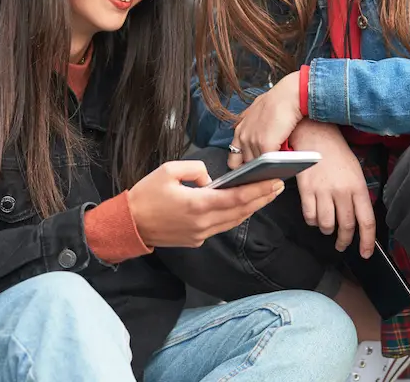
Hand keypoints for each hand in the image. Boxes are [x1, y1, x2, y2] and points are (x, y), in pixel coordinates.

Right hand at [127, 160, 285, 247]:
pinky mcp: (196, 239)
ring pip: (234, 221)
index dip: (259, 189)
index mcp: (197, 204)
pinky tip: (244, 206)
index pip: (237, 197)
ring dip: (252, 208)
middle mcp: (203, 223)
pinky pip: (222, 226)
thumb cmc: (146, 195)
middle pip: (241, 211)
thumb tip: (211, 179)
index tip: (275, 180)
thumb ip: (195, 169)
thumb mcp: (168, 170)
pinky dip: (236, 215)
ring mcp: (200, 234)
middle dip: (262, 198)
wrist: (129, 224)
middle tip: (280, 185)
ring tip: (267, 194)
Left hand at [229, 71, 301, 168]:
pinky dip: (275, 167)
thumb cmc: (277, 102)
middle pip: (246, 165)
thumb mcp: (256, 112)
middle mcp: (243, 137)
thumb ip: (251, 126)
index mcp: (239, 130)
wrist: (288, 95)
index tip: (251, 171)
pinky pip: (268, 163)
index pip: (233, 160)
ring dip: (266, 169)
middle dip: (256, 170)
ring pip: (258, 166)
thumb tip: (255, 136)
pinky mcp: (265, 144)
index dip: (242, 167)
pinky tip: (282, 166)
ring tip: (275, 170)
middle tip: (266, 173)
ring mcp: (253, 142)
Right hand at [289, 118, 375, 257]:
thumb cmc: (336, 154)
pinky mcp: (306, 189)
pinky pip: (309, 216)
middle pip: (346, 226)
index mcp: (358, 187)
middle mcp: (342, 191)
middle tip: (342, 244)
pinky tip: (314, 215)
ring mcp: (323, 191)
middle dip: (344, 240)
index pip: (366, 221)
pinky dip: (312, 221)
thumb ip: (357, 196)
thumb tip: (358, 219)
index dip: (367, 241)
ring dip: (327, 229)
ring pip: (326, 225)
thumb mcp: (355, 172)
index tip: (365, 253)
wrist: (315, 135)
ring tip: (327, 225)